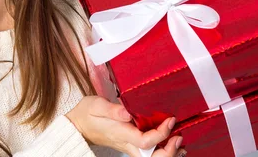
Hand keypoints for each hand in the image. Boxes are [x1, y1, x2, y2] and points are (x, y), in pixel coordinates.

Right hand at [66, 96, 185, 156]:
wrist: (78, 124)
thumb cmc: (87, 113)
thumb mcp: (96, 105)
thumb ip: (112, 109)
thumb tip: (128, 112)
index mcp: (121, 133)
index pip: (145, 141)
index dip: (161, 134)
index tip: (170, 120)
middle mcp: (127, 143)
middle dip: (169, 151)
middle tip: (179, 136)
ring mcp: (129, 146)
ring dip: (168, 153)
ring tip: (179, 142)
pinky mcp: (131, 145)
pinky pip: (150, 154)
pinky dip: (163, 151)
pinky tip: (172, 144)